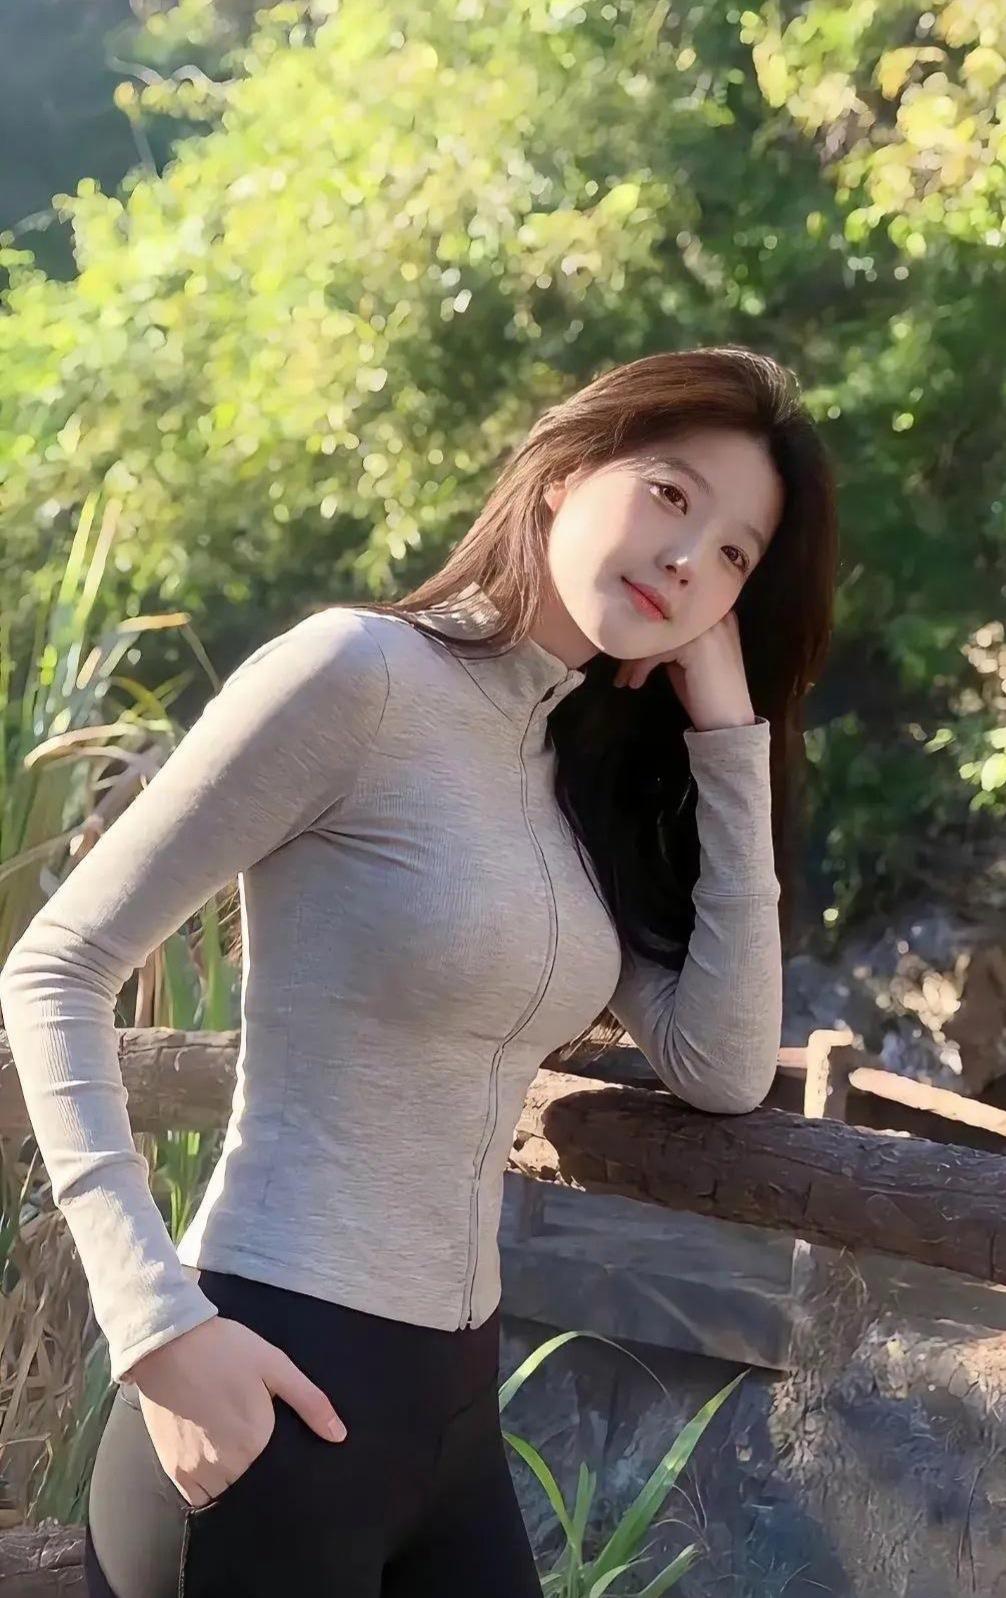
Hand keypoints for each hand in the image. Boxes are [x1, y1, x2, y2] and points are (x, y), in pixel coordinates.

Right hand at [125, 1313, 347, 1508]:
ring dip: (229, 1476)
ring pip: (223, 1491)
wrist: (169, 1343)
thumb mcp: (275, 1365)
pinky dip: (204, 1484)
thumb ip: (309, 1402)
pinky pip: (196, 1496)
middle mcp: (227, 1464)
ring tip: (225, 1439)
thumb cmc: (226, 1349)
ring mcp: (197, 1470)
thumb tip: (338, 1435)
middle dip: (252, 1464)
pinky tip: (206, 1454)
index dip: (275, 1454)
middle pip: (249, 1481)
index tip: (268, 1435)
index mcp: (256, 1441)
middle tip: (243, 1430)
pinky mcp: (173, 1470)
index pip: (276, 1468)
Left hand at [613, 608, 756, 731]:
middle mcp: (712, 612)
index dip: (645, 630)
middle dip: (635, 644)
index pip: (668, 611)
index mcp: (711, 611)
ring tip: (624, 679)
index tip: (626, 651)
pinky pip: (657, 650)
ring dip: (633, 659)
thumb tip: (636, 630)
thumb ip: (669, 638)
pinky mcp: (697, 644)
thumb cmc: (706, 692)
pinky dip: (641, 668)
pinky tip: (635, 683)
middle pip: (660, 620)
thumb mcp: (685, 657)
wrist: (730, 721)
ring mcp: (707, 626)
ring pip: (656, 634)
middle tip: (621, 668)